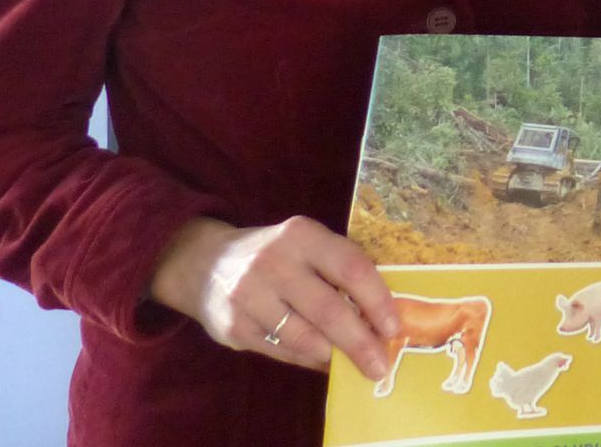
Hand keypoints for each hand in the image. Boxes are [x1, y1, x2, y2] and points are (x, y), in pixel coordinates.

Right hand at [148, 215, 396, 378]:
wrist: (206, 263)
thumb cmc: (276, 255)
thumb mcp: (306, 245)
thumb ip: (338, 271)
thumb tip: (381, 314)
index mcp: (302, 235)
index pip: (351, 267)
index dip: (376, 300)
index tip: (394, 327)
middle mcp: (273, 262)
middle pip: (329, 309)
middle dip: (360, 342)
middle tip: (380, 365)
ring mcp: (249, 295)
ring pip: (303, 337)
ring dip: (334, 356)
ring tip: (356, 366)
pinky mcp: (233, 326)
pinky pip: (280, 351)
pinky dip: (308, 360)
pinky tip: (324, 362)